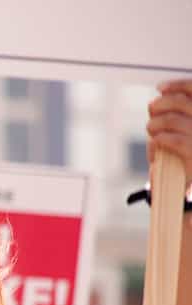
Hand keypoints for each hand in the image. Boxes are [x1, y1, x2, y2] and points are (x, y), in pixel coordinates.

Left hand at [147, 80, 191, 194]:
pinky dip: (157, 140)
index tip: (160, 88)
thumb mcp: (184, 129)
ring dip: (154, 124)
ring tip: (152, 131)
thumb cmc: (184, 153)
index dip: (177, 86)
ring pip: (171, 120)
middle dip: (159, 105)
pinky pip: (169, 139)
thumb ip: (179, 112)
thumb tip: (160, 95)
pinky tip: (155, 145)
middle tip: (151, 113)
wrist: (190, 184)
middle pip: (180, 102)